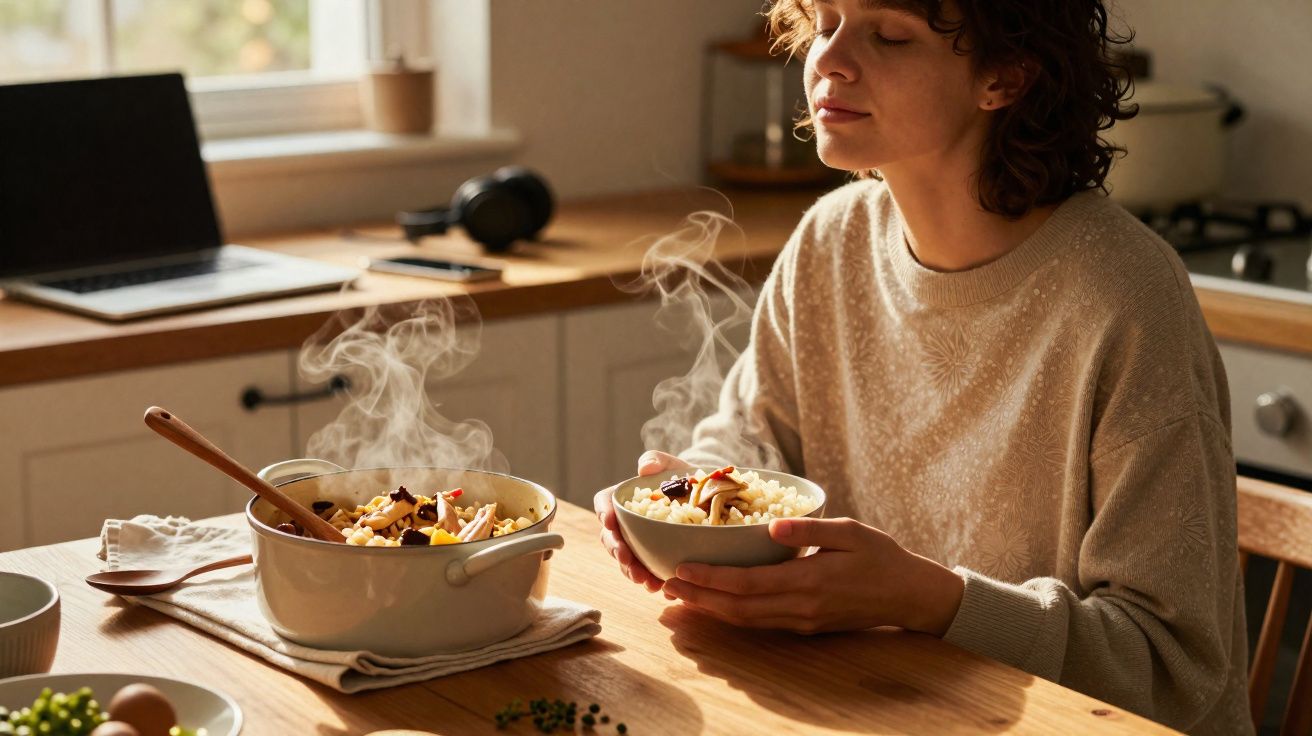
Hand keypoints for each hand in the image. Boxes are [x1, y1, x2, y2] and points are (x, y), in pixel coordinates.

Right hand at [595, 450, 692, 592]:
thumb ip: (657, 461)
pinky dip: (654, 582)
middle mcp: (628, 524)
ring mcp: (640, 544)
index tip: (609, 522)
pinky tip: (664, 589)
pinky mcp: (655, 559)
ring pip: (627, 561)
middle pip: (612, 538)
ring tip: (647, 582)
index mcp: (627, 499)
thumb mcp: (675, 465)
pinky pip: (649, 573)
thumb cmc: (688, 479)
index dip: (603, 512)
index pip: (605, 502)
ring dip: (633, 572)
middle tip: (628, 561)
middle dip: (617, 552)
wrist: (713, 499)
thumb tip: (644, 468)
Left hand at [662, 517, 964, 635]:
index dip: (710, 579)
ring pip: (746, 621)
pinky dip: (733, 615)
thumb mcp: (850, 531)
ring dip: (711, 610)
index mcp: (809, 581)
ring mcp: (802, 621)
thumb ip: (810, 529)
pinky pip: (761, 623)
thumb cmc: (882, 557)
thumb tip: (772, 526)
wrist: (910, 595)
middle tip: (665, 585)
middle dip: (699, 599)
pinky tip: (716, 604)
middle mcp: (801, 607)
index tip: (680, 568)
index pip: (747, 583)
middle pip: (738, 609)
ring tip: (680, 596)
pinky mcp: (805, 625)